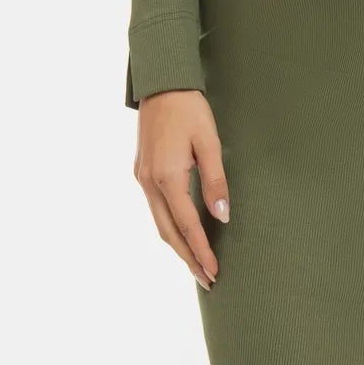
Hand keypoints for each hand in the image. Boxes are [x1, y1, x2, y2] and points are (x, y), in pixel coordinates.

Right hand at [133, 90, 229, 289]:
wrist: (161, 85)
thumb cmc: (189, 110)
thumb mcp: (209, 143)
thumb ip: (216, 182)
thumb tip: (222, 217)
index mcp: (167, 176)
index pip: (187, 225)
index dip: (201, 251)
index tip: (214, 271)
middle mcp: (149, 182)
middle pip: (167, 233)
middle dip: (187, 258)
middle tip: (207, 279)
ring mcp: (142, 178)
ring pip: (158, 223)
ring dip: (177, 246)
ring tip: (196, 264)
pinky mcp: (142, 173)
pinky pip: (155, 209)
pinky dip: (169, 228)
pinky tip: (182, 235)